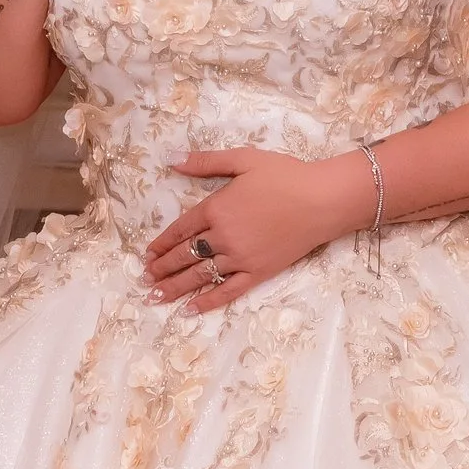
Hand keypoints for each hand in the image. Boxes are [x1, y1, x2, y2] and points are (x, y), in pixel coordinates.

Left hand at [143, 147, 372, 312]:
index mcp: (216, 208)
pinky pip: (227, 291)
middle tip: (145, 277)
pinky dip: (207, 302)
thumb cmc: (286, 175)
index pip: (180, 229)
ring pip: (199, 275)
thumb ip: (206, 162)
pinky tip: (190, 309)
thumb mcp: (244, 159)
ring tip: (154, 296)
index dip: (161, 243)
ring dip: (174, 287)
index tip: (148, 254)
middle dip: (162, 267)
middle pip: (185, 255)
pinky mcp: (258, 273)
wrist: (322, 200)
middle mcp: (223, 237)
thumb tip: (171, 160)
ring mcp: (240, 258)